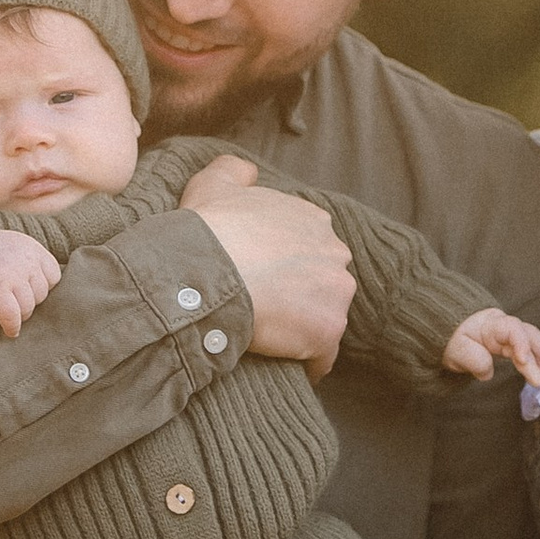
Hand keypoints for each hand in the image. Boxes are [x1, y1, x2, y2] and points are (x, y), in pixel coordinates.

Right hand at [0, 228, 61, 336]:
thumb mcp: (15, 245)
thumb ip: (32, 260)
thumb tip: (49, 286)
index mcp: (32, 249)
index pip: (54, 276)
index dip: (43, 287)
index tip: (30, 291)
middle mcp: (26, 261)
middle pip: (41, 294)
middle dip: (30, 301)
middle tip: (15, 303)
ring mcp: (12, 276)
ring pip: (28, 307)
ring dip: (20, 315)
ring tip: (11, 314)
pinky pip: (13, 316)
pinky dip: (12, 327)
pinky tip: (9, 330)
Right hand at [188, 179, 353, 375]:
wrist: (204, 272)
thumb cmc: (208, 230)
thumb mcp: (215, 184)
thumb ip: (235, 171)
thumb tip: (248, 172)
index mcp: (313, 220)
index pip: (309, 249)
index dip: (285, 267)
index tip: (262, 279)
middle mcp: (334, 251)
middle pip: (323, 282)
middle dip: (301, 296)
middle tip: (265, 310)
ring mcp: (335, 292)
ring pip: (325, 318)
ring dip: (304, 329)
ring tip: (271, 339)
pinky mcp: (328, 331)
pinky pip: (323, 357)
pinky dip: (308, 364)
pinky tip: (285, 366)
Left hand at [442, 307, 539, 386]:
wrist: (450, 337)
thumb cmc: (453, 340)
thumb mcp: (455, 349)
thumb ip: (472, 358)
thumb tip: (488, 372)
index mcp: (491, 323)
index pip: (512, 328)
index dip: (521, 342)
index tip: (523, 360)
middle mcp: (504, 327)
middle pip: (527, 334)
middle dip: (539, 350)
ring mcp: (509, 337)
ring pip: (530, 343)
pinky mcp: (511, 348)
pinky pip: (527, 352)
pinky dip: (536, 362)